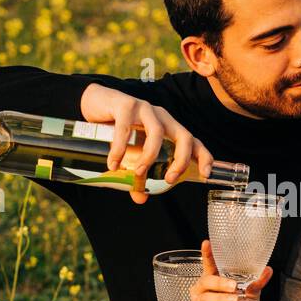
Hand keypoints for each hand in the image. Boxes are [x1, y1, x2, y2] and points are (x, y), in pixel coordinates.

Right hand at [79, 82, 213, 203]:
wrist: (94, 102)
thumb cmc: (118, 127)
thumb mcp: (130, 152)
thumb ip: (137, 174)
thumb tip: (140, 198)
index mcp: (169, 127)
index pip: (193, 141)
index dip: (204, 156)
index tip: (206, 174)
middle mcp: (162, 117)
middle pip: (183, 136)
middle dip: (181, 160)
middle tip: (169, 179)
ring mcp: (145, 109)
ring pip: (157, 132)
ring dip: (150, 156)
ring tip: (139, 173)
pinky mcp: (125, 105)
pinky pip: (125, 129)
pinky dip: (120, 149)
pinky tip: (113, 163)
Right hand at [188, 239, 272, 300]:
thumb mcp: (252, 296)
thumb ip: (257, 283)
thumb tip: (267, 270)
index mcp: (213, 280)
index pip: (208, 265)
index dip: (207, 254)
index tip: (207, 243)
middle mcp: (201, 291)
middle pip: (205, 282)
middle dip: (219, 284)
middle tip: (234, 287)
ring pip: (204, 300)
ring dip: (220, 300)